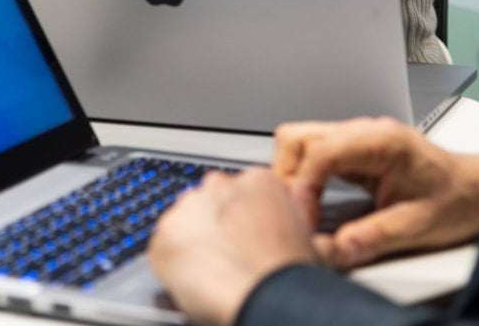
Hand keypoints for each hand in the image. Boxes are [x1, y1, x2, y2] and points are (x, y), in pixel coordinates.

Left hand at [148, 168, 315, 325]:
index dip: (247, 219)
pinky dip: (174, 264)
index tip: (249, 238)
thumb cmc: (290, 276)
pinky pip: (164, 247)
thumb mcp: (315, 243)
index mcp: (258, 181)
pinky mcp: (163, 236)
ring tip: (215, 272)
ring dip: (196, 243)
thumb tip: (310, 237)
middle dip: (218, 226)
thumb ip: (298, 226)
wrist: (263, 296)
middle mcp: (218, 186)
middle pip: (212, 202)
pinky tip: (194, 281)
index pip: (244, 193)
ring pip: (186, 222)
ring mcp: (187, 208)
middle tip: (233, 257)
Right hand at [274, 117, 478, 268]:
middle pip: (297, 137)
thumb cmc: (457, 200)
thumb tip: (337, 248)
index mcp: (382, 142)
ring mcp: (356, 136)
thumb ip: (375, 236)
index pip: (320, 152)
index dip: (302, 185)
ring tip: (304, 208)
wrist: (477, 190)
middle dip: (287, 176)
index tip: (304, 217)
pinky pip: (312, 151)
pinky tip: (314, 199)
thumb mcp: (418, 226)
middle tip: (297, 212)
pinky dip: (304, 174)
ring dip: (292, 174)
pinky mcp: (352, 147)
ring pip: (298, 140)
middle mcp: (364, 131)